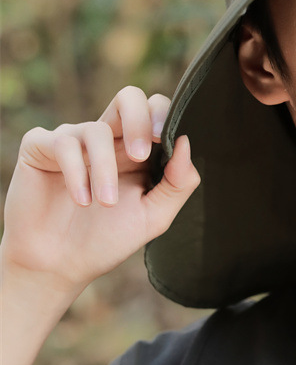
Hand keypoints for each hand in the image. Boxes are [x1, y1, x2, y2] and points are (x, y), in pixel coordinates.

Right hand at [1, 87, 200, 297]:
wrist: (59, 266)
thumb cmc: (106, 240)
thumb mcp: (153, 217)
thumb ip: (178, 183)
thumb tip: (186, 143)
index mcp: (136, 150)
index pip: (155, 111)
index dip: (164, 117)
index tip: (167, 141)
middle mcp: (107, 139)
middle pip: (129, 98)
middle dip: (139, 120)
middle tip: (141, 155)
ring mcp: (73, 140)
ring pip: (96, 130)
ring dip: (105, 169)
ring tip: (105, 203)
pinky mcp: (40, 147)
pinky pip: (62, 142)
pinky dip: (76, 172)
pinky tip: (81, 200)